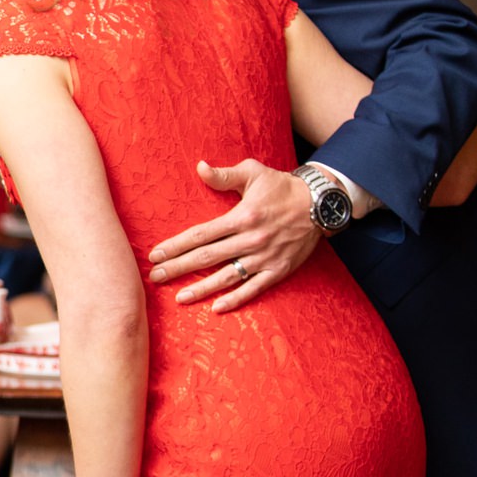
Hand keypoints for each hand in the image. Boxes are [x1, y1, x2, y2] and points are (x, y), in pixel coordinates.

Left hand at [146, 160, 320, 313]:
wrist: (322, 204)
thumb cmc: (282, 187)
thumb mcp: (254, 173)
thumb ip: (224, 175)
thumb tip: (199, 167)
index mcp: (241, 217)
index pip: (200, 235)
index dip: (175, 246)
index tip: (155, 255)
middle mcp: (250, 240)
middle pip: (206, 258)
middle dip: (178, 269)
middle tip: (154, 279)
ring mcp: (264, 258)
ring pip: (227, 277)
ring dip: (202, 289)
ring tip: (179, 297)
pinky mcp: (278, 270)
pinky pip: (254, 289)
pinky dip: (236, 300)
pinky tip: (217, 308)